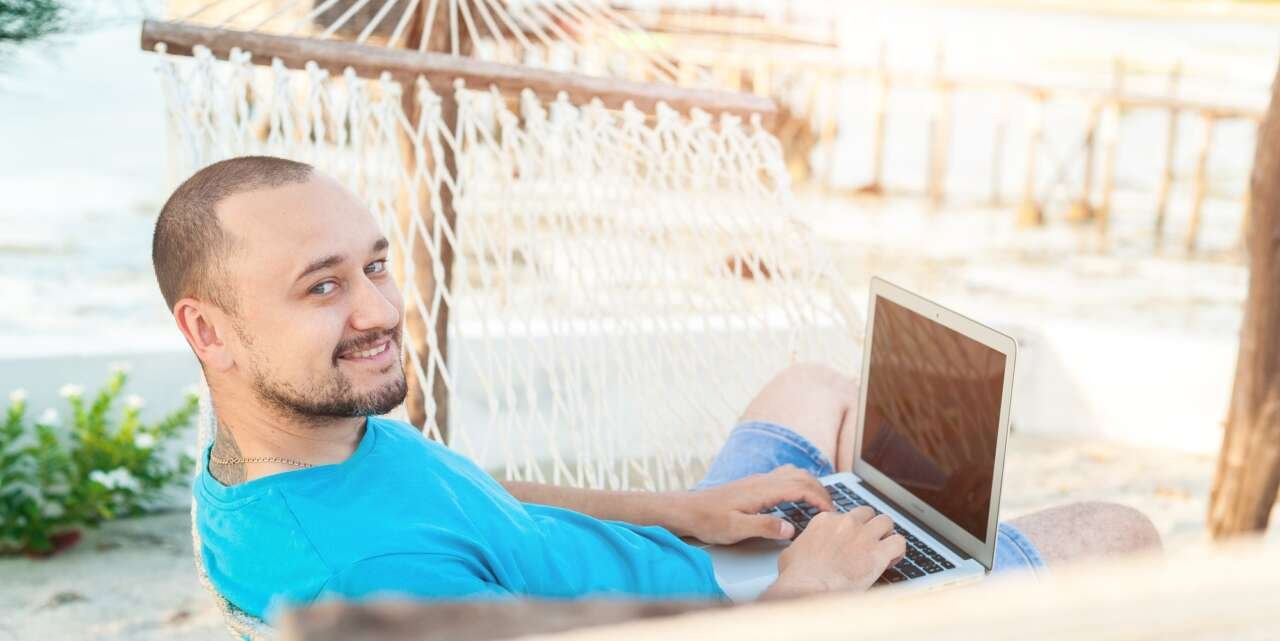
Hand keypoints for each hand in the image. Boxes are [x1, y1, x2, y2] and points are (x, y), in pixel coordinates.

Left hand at [676, 465, 835, 544]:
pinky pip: (783, 476)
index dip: (819, 499)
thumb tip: (790, 528)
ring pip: (792, 473)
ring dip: (810, 483)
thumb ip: (764, 527)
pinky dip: (798, 482)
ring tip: (820, 499)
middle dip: (820, 490)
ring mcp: (757, 481)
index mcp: (762, 490)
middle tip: (832, 508)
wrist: (687, 510)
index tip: (830, 512)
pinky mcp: (753, 484)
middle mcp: (762, 481)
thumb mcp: (736, 529)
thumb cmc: (709, 520)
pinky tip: (797, 494)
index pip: (800, 488)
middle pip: (800, 477)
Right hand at [763, 506, 905, 598]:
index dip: (850, 530)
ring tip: (884, 548)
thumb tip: (800, 551)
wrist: (809, 587)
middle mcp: (847, 523)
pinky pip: (899, 542)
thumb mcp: (791, 553)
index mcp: (825, 521)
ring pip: (886, 522)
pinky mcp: (878, 553)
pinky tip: (892, 560)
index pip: (845, 515)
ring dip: (886, 534)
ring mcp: (864, 536)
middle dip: (870, 526)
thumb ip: (801, 546)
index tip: (850, 542)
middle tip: (869, 541)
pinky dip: (898, 550)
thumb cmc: (798, 575)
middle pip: (868, 513)